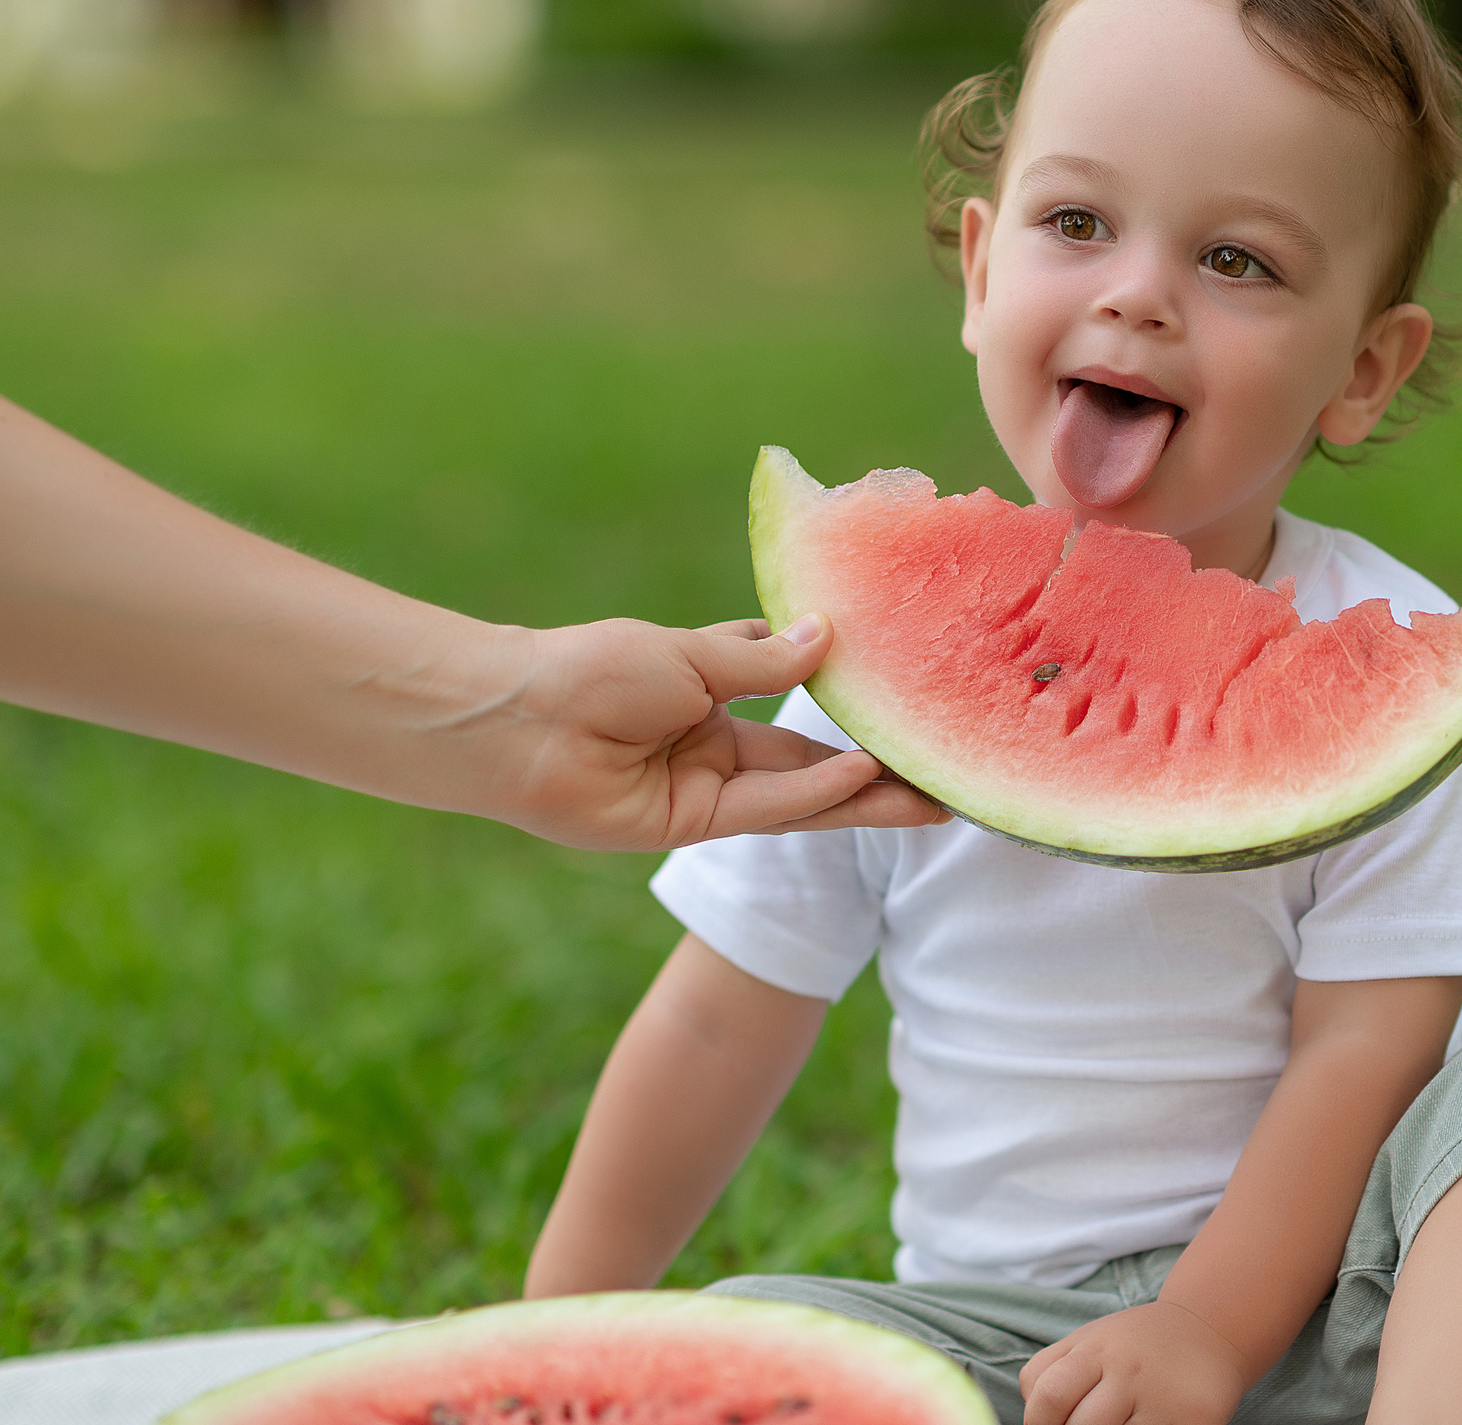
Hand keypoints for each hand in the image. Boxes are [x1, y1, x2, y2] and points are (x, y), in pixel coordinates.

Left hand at [479, 613, 947, 849]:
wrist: (517, 721)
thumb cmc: (591, 670)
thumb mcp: (689, 655)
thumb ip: (759, 660)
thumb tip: (828, 636)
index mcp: (708, 690)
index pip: (791, 689)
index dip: (842, 689)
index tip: (902, 684)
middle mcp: (715, 742)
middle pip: (812, 757)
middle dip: (877, 764)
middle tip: (944, 765)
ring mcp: (708, 787)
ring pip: (803, 794)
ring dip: (866, 795)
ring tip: (933, 794)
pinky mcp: (694, 824)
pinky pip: (768, 809)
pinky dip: (817, 795)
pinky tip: (865, 777)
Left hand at [1021, 1301, 1253, 1424]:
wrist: (1210, 1330)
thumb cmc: (1137, 1347)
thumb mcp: (1091, 1342)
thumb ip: (1052, 1373)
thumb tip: (1033, 1420)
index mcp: (1096, 1347)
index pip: (1047, 1395)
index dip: (1037, 1422)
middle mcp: (1128, 1369)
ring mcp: (1161, 1397)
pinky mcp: (1192, 1420)